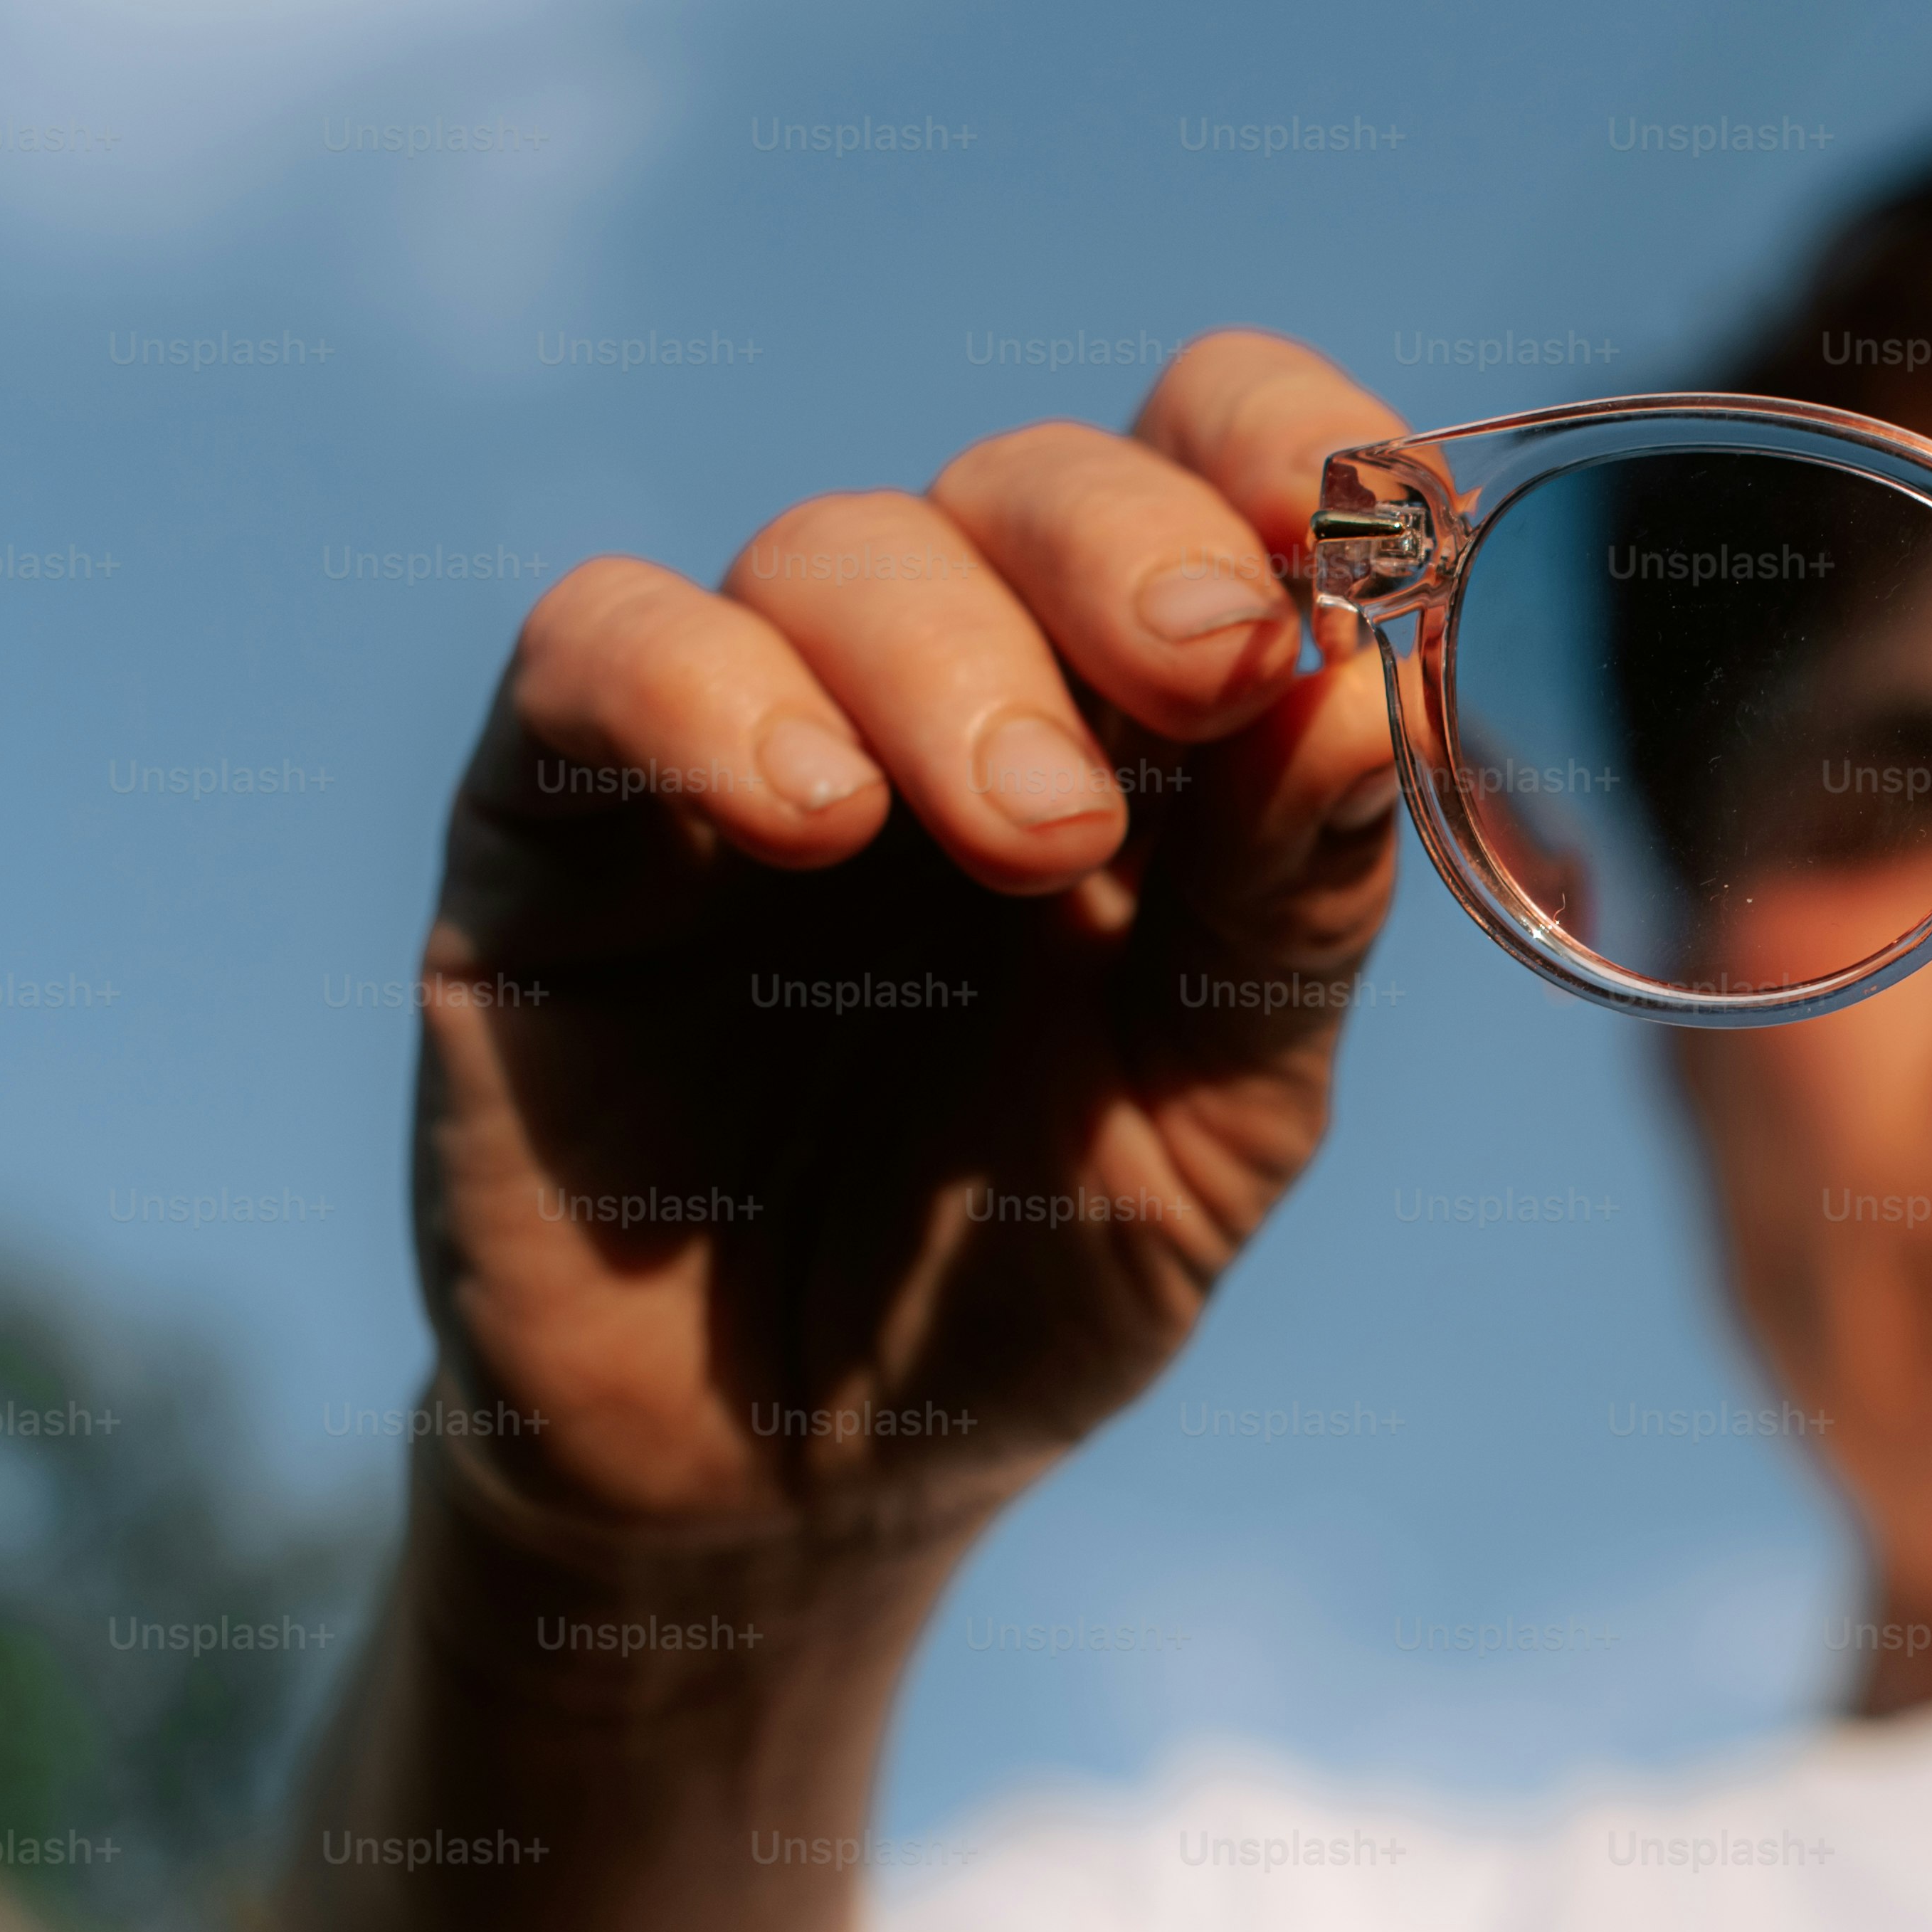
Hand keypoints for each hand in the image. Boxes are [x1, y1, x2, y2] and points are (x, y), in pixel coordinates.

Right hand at [413, 332, 1405, 1542]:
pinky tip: (811, 821)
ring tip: (1029, 838)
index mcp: (1142, 726)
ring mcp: (745, 730)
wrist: (786, 1487)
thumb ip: (1293, 907)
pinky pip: (599, 649)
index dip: (1294, 443)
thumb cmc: (1021, 1278)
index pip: (1212, 467)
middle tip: (1204, 666)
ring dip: (956, 658)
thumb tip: (1374, 683)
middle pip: (1033, 482)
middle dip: (1133, 547)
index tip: (1376, 522)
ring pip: (835, 549)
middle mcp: (949, 682)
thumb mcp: (1218, 1114)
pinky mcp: (555, 819)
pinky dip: (708, 693)